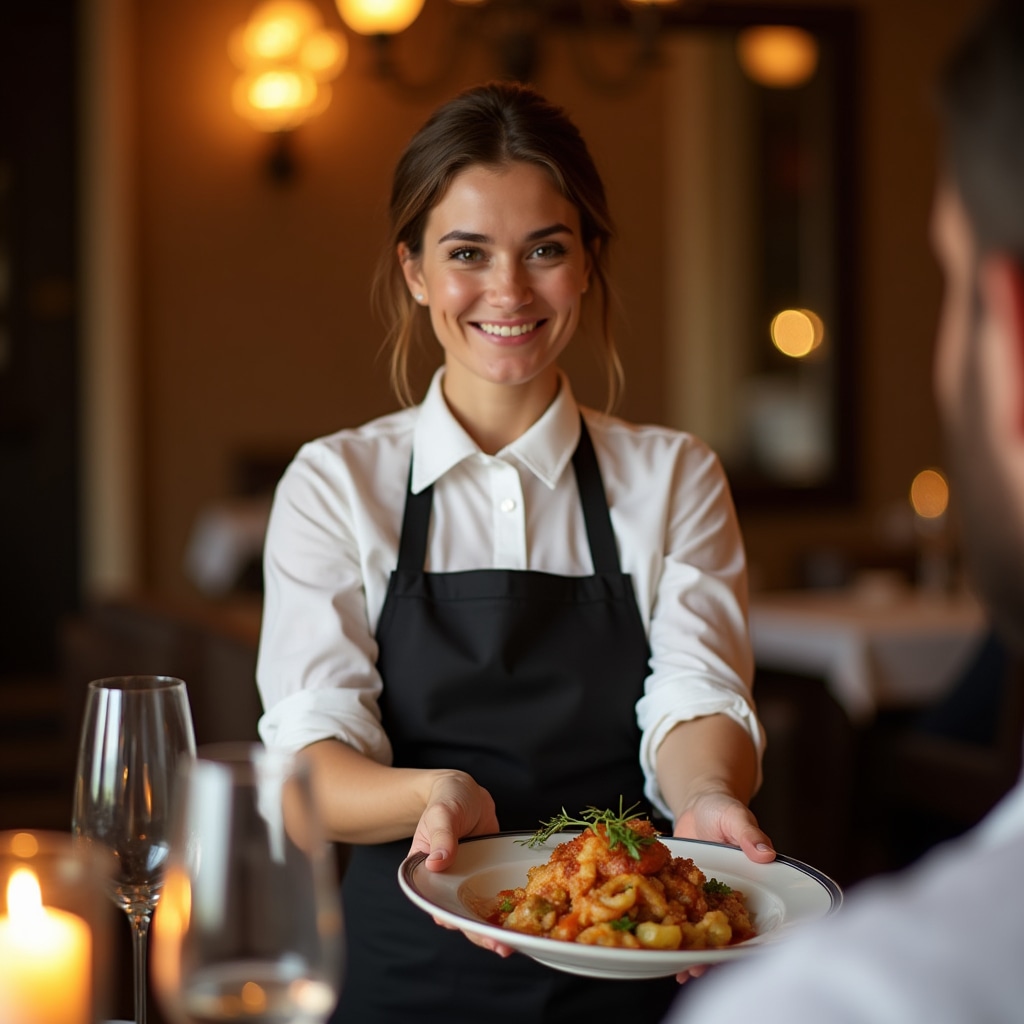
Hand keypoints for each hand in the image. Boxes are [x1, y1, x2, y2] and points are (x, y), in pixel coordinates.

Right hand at [407, 771, 511, 954]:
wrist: (466, 792)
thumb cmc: (446, 800)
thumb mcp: (441, 814)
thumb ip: (441, 835)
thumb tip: (436, 862)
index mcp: (427, 876)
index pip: (437, 904)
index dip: (453, 920)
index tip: (467, 928)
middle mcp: (448, 885)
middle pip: (463, 916)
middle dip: (482, 934)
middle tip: (503, 947)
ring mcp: (470, 883)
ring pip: (483, 912)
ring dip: (498, 928)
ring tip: (518, 942)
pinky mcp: (489, 877)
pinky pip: (499, 896)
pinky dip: (511, 908)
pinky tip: (527, 918)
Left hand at [669, 793, 772, 982]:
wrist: (698, 802)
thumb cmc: (723, 809)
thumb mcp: (736, 817)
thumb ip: (749, 834)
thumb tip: (766, 854)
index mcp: (746, 885)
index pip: (748, 919)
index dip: (740, 941)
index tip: (727, 957)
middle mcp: (724, 896)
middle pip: (720, 932)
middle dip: (708, 952)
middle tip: (694, 971)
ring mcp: (701, 895)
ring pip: (697, 928)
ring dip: (688, 947)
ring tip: (676, 969)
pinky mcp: (679, 888)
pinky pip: (674, 910)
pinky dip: (666, 925)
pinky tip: (653, 943)